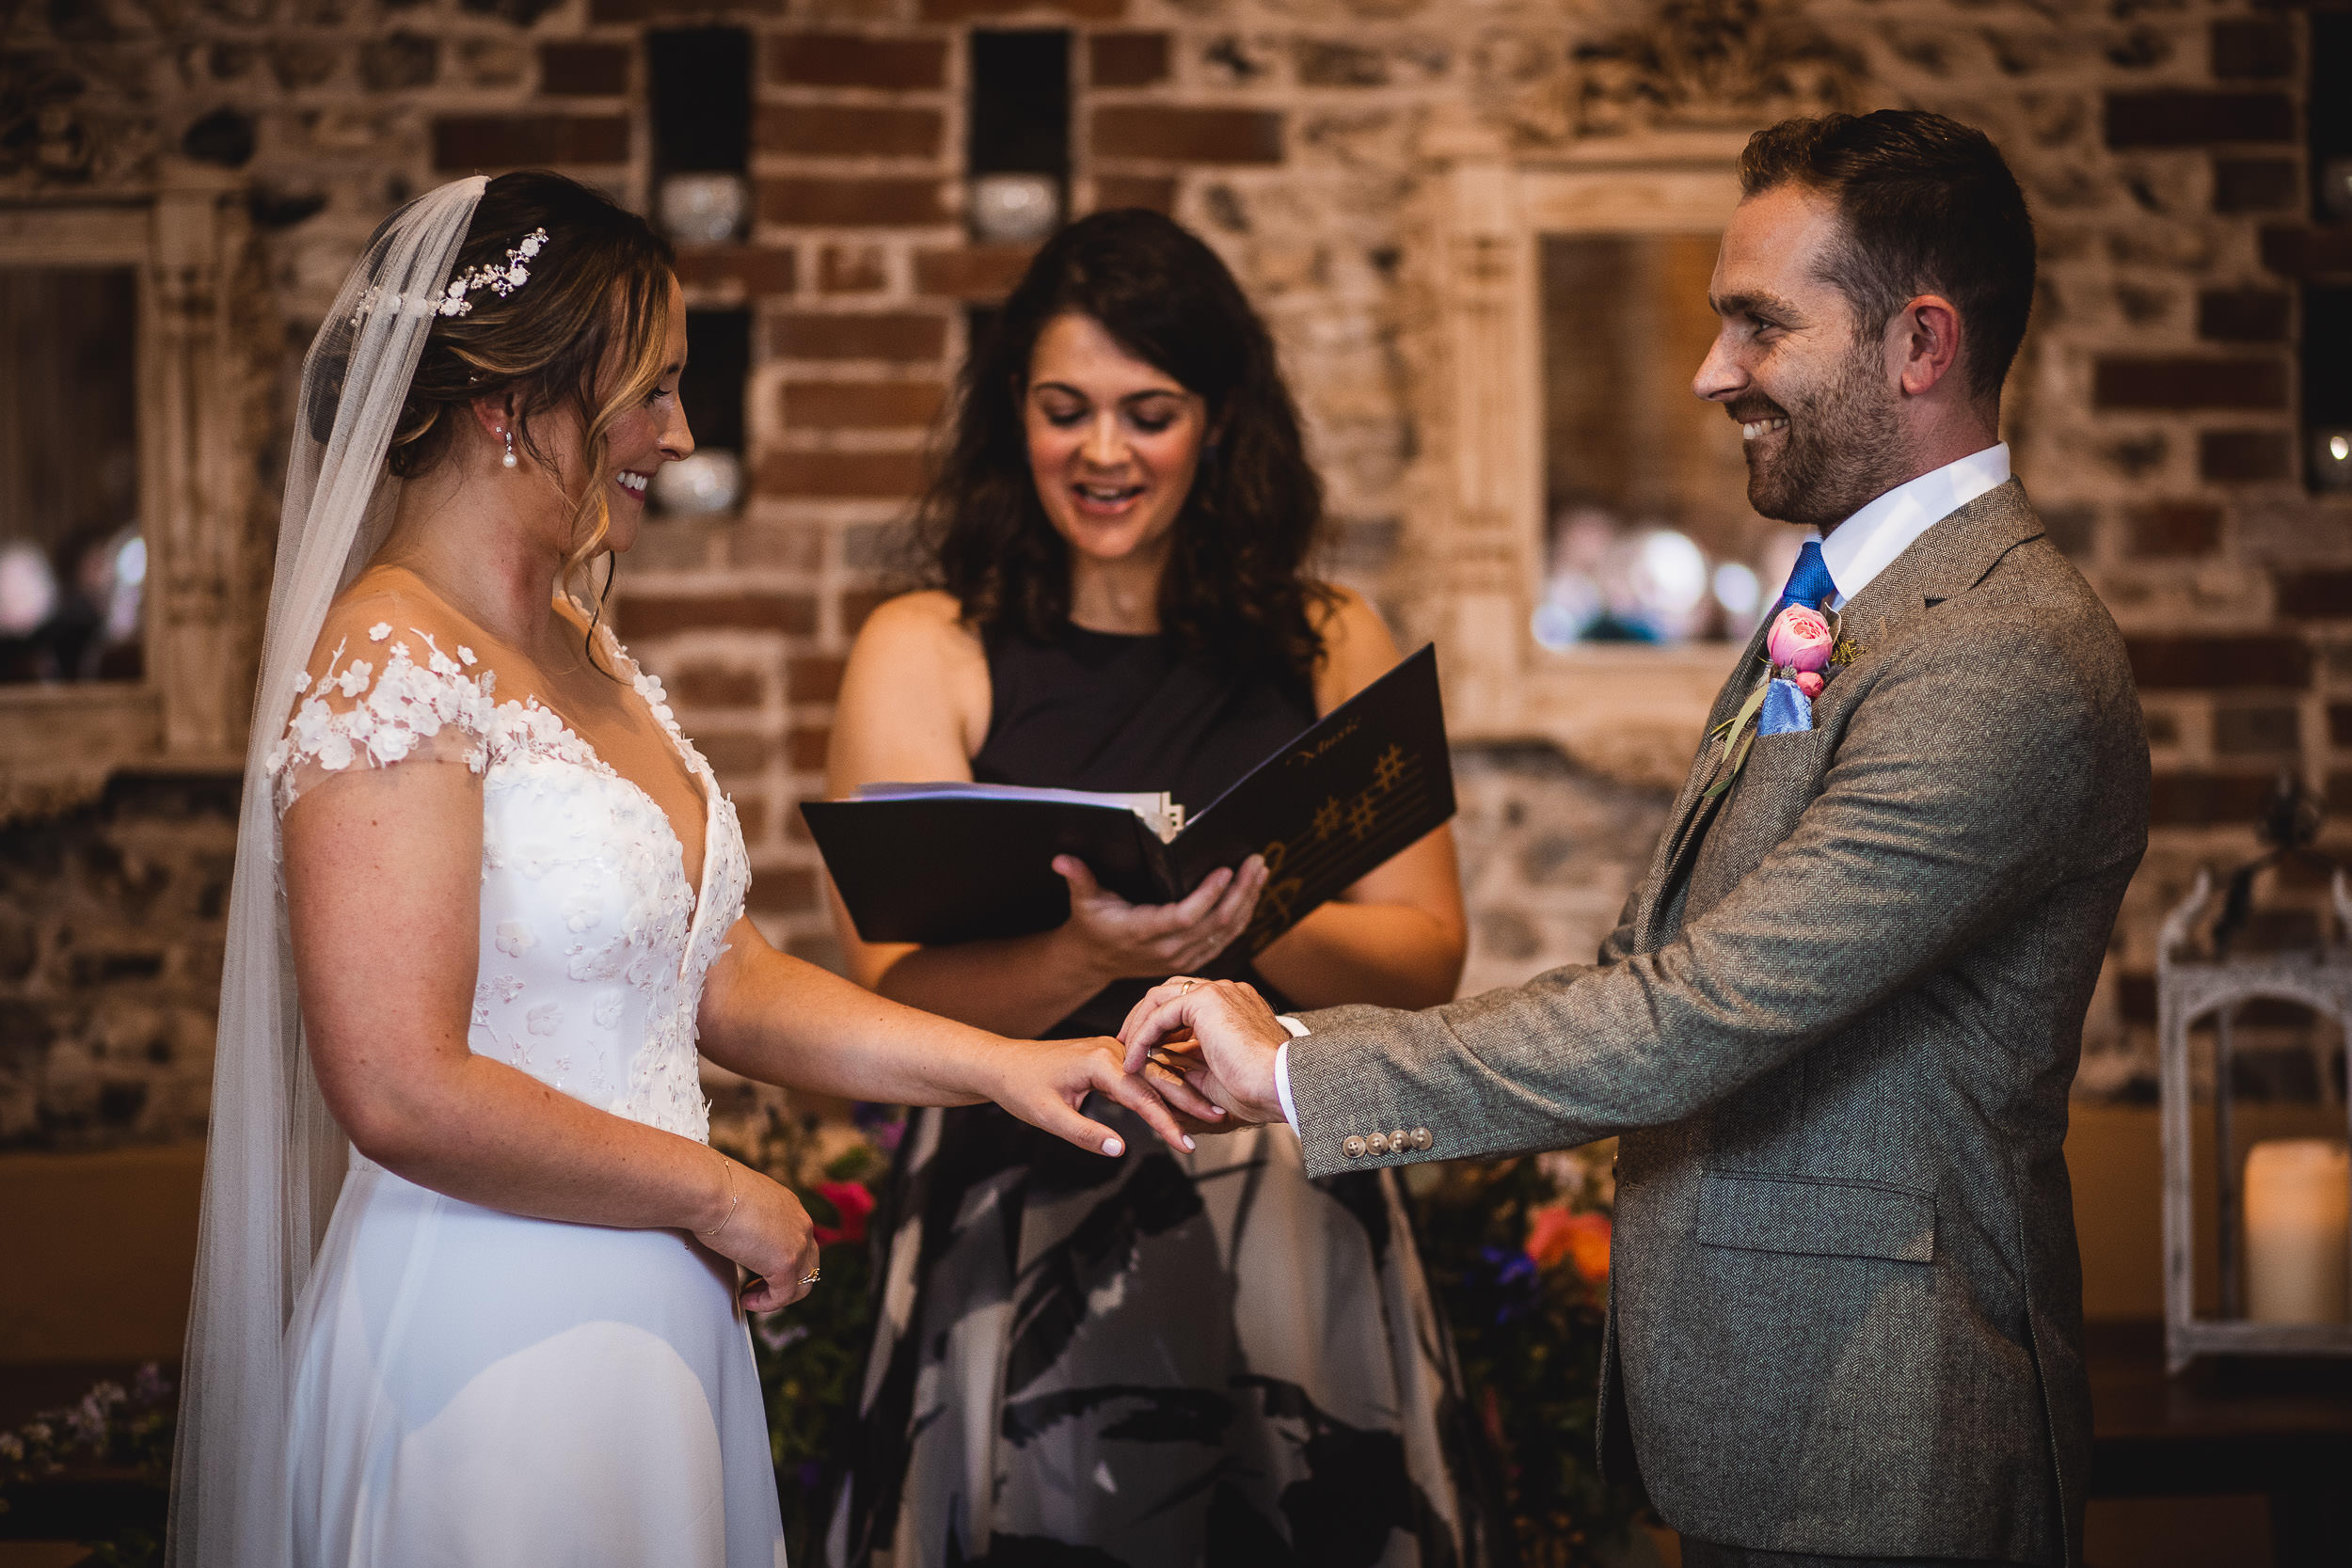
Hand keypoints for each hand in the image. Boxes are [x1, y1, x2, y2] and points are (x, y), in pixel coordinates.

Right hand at [703, 1160, 818, 1312]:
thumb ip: (746, 1216)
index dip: (781, 1258)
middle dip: (785, 1280)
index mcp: (789, 1206)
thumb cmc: (713, 1190)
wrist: (710, 1189)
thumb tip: (733, 1230)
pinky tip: (746, 1299)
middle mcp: (800, 1223)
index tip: (760, 1268)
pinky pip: (783, 1295)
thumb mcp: (739, 1201)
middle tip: (758, 1286)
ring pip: (802, 1283)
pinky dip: (766, 1303)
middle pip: (808, 1263)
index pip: (798, 1240)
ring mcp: (797, 1244)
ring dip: (777, 1295)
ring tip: (752, 1296)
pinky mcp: (786, 1263)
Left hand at [976, 1032, 1207, 1157]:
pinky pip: (1144, 1069)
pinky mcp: (1111, 1056)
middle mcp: (1111, 1049)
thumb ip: (1085, 1133)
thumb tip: (1119, 1150)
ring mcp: (1113, 1050)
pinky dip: (1165, 1085)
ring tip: (1210, 1109)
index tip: (1186, 1144)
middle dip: (1189, 1098)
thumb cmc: (1021, 1087)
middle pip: (1158, 1075)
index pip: (1141, 1094)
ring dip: (1182, 1090)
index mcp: (1098, 1061)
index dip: (1165, 1121)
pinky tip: (1182, 1098)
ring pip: (1155, 1070)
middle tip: (1219, 1117)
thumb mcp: (1049, 1116)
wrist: (1003, 1063)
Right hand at [1054, 855, 1267, 984]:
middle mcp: (1168, 949)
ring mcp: (1184, 957)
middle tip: (1255, 862)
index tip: (1225, 870)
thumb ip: (1078, 878)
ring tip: (1260, 871)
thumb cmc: (1092, 923)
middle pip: (1215, 923)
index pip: (1184, 917)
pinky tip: (1252, 893)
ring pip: (1227, 932)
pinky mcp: (1194, 958)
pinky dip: (1244, 916)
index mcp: (1143, 932)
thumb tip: (1061, 859)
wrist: (1095, 961)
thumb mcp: (1082, 900)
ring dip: (1248, 901)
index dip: (1208, 895)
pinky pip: (1226, 939)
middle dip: (1240, 891)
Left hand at [1118, 977, 1289, 1126]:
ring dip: (1137, 1026)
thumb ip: (1190, 1063)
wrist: (1279, 1085)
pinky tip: (1133, 1060)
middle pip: (1169, 992)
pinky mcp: (1205, 1000)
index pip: (1187, 1002)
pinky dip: (1141, 1037)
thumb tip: (1163, 1066)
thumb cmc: (1257, 1090)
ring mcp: (1217, 991)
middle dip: (1143, 1018)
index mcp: (1234, 1004)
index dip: (1161, 1025)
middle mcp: (1226, 991)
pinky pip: (1159, 1015)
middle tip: (1125, 1044)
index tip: (1145, 1049)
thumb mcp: (1215, 1074)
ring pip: (1160, 998)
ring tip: (1125, 1053)